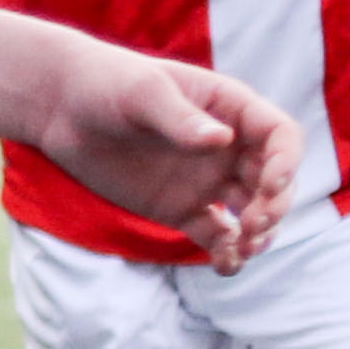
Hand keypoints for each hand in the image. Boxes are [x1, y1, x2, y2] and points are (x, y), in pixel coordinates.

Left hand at [35, 43, 300, 273]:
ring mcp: (207, 181)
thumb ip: (180, 119)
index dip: (287, 162)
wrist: (62, 107)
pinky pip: (217, 236)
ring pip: (253, 212)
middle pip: (274, 180)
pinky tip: (225, 265)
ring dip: (260, 234)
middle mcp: (228, 147)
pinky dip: (228, 254)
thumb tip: (221, 141)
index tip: (270, 186)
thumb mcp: (142, 93)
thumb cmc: (106, 83)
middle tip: (253, 224)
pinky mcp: (182, 210)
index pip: (280, 136)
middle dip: (274, 206)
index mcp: (230, 109)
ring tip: (244, 248)